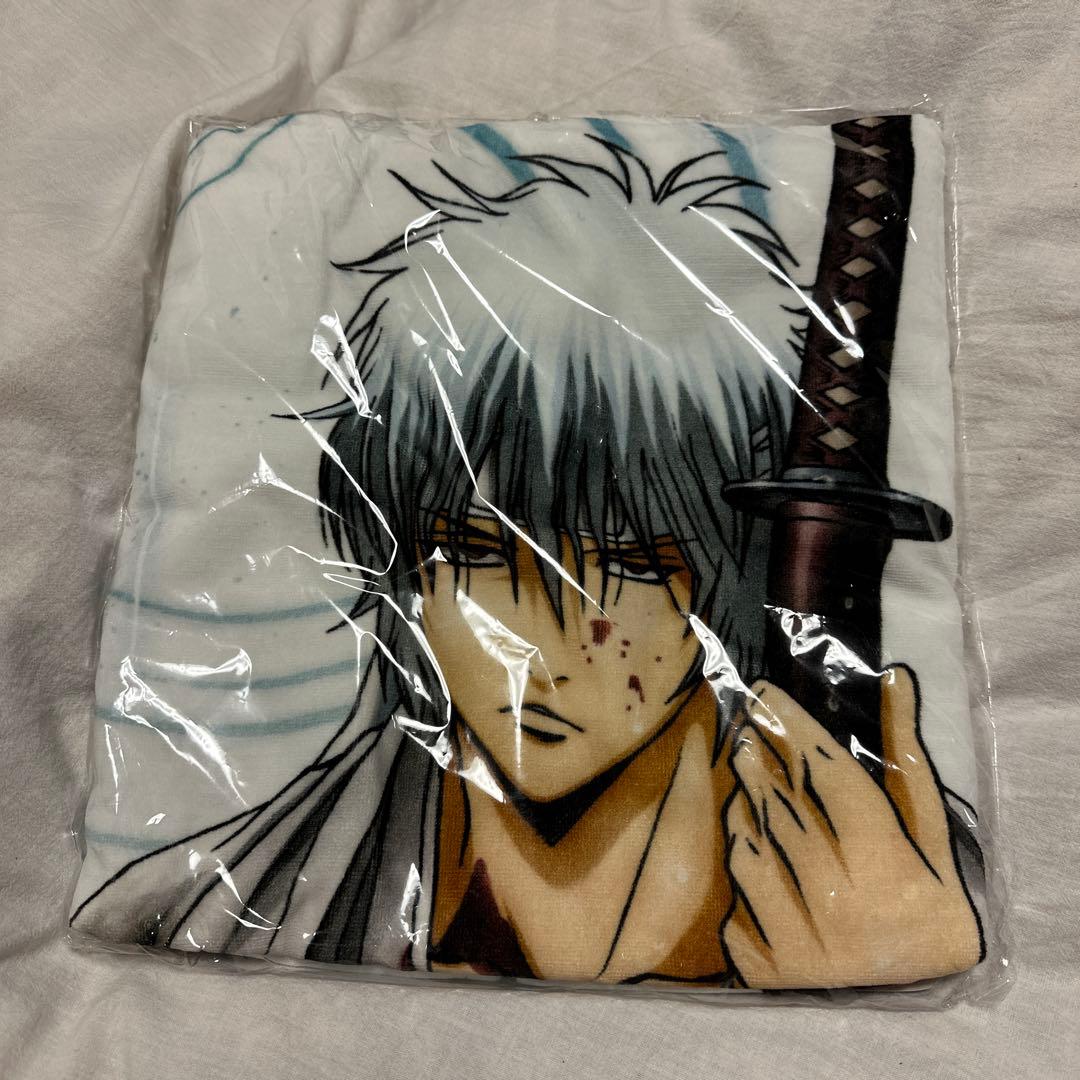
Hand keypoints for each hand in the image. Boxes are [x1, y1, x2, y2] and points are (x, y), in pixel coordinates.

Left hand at [721, 667, 981, 988]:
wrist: (920, 976)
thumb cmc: (930, 889)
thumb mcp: (929, 823)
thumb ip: (907, 752)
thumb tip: (895, 677)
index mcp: (886, 865)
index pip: (827, 774)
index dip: (792, 726)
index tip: (764, 689)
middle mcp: (841, 901)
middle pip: (782, 804)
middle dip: (759, 754)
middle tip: (745, 720)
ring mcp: (802, 936)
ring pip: (753, 841)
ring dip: (744, 797)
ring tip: (744, 764)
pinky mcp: (770, 962)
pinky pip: (739, 887)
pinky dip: (740, 847)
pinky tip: (743, 823)